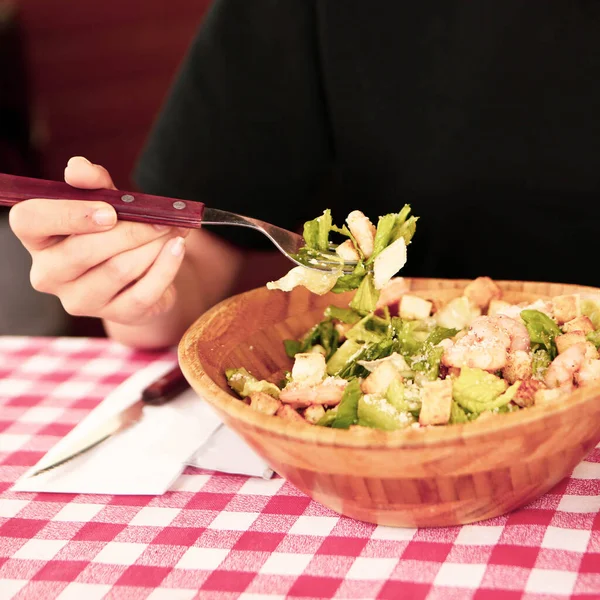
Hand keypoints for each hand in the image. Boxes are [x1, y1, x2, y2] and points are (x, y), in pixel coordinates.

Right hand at [9, 156, 188, 324]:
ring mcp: (81, 300)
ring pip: (118, 270)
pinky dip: (167, 265)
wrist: (142, 276)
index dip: (69, 214)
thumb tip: (78, 169)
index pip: (30, 221)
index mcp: (38, 239)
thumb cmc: (114, 233)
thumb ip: (93, 184)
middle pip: (82, 251)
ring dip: (152, 245)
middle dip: (130, 230)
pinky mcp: (118, 315)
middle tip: (162, 217)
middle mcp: (49, 274)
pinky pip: (145, 291)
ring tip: (172, 229)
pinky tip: (177, 247)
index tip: (109, 211)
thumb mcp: (105, 203)